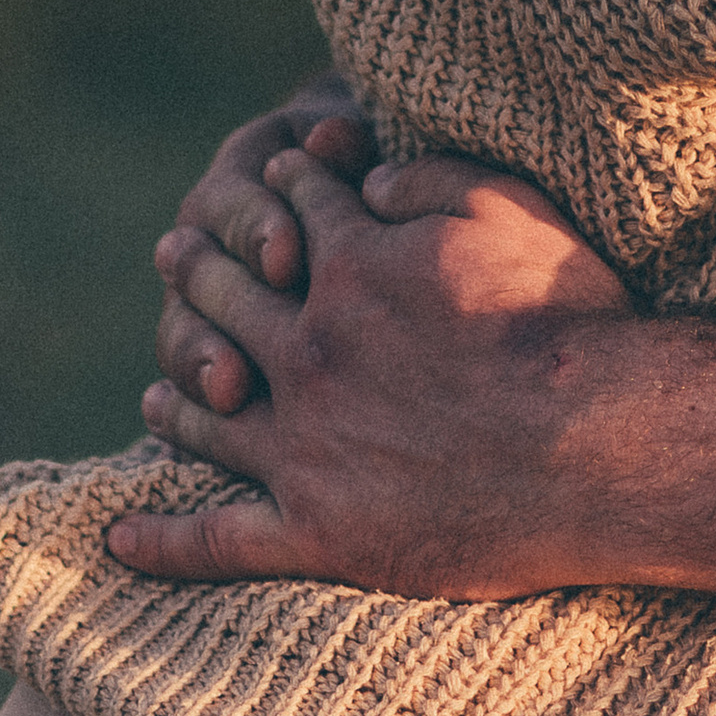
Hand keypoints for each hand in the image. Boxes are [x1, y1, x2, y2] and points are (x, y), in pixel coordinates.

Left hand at [115, 150, 636, 592]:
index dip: (287, 185)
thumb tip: (363, 181)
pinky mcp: (316, 532)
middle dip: (203, 269)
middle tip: (174, 253)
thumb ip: (426, 179)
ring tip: (156, 387)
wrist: (594, 445)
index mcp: (351, 268)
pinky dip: (162, 540)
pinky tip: (121, 536)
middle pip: (233, 301)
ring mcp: (303, 446)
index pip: (302, 210)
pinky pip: (217, 539)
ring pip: (211, 415)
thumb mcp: (510, 207)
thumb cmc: (567, 319)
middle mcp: (308, 351)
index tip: (273, 175)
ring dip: (178, 390)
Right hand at [154, 77, 376, 415]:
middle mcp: (208, 243)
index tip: (290, 256)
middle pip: (193, 277)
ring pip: (181, 334)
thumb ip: (345, 149)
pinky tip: (204, 433)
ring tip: (228, 392)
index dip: (257, 228)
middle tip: (249, 332)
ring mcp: (207, 307)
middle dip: (216, 309)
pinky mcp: (220, 359)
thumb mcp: (368, 152)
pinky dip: (191, 412)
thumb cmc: (378, 176)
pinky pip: (190, 387)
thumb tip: (329, 135)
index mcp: (243, 181)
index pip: (234, 202)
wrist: (377, 210)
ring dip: (199, 362)